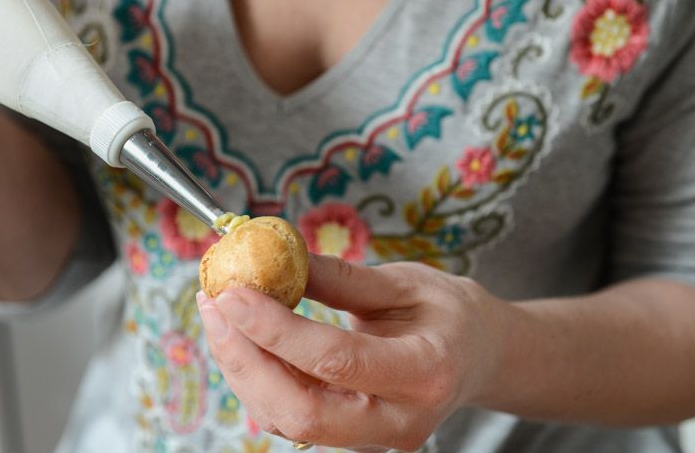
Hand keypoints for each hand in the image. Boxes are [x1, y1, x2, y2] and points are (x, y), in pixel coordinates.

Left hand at [196, 254, 504, 450]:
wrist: (480, 358)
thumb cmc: (452, 314)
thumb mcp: (407, 281)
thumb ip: (341, 278)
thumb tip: (275, 259)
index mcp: (424, 372)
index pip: (336, 361)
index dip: (275, 328)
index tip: (233, 291)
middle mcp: (399, 421)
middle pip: (301, 413)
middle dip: (244, 360)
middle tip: (214, 304)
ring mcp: (375, 441)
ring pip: (288, 421)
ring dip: (243, 368)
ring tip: (221, 313)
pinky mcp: (353, 439)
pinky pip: (293, 417)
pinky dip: (260, 378)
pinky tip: (247, 338)